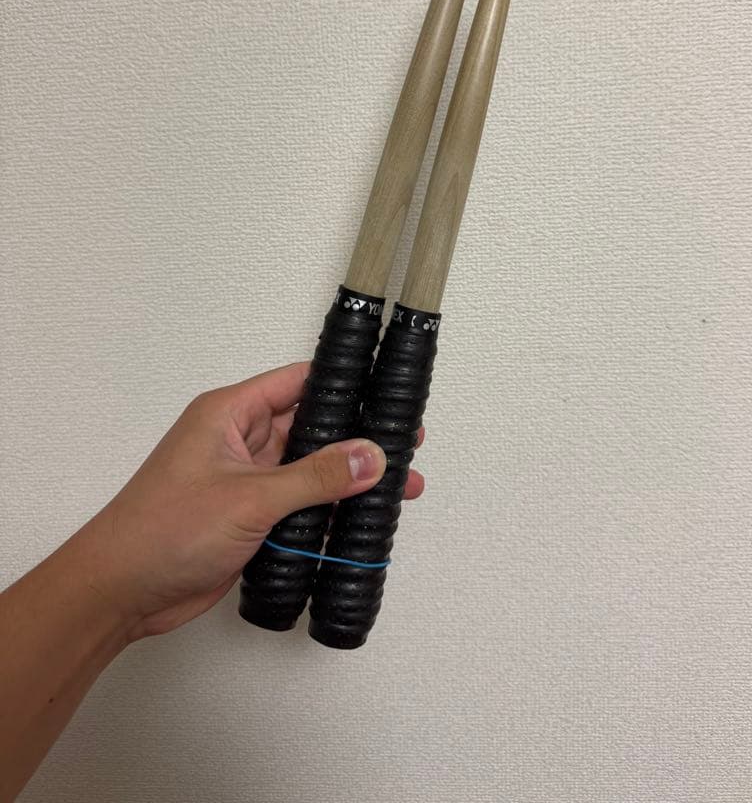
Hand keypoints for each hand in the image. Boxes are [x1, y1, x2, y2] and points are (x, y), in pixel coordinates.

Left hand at [77, 362, 424, 640]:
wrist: (121, 593)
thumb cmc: (163, 530)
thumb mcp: (249, 497)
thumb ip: (315, 477)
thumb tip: (369, 456)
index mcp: (230, 414)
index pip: (296, 382)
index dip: (343, 384)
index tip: (386, 392)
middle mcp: (240, 442)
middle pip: (310, 428)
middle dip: (356, 438)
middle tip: (405, 445)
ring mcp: (245, 482)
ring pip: (309, 471)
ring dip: (348, 480)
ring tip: (401, 487)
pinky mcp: (249, 519)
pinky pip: (300, 506)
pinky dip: (329, 512)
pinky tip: (363, 520)